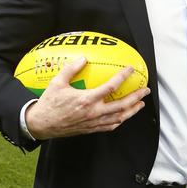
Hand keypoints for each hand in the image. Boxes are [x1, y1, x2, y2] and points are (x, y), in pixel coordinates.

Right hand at [25, 56, 149, 139]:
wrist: (42, 124)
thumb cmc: (49, 104)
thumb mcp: (57, 82)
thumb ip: (71, 69)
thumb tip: (83, 58)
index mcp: (87, 100)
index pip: (111, 87)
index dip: (123, 77)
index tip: (130, 70)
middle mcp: (94, 112)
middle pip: (122, 105)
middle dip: (136, 97)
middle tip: (145, 90)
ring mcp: (94, 122)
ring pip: (119, 118)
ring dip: (132, 110)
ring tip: (140, 104)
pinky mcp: (91, 129)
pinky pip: (110, 126)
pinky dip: (120, 121)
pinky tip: (124, 116)